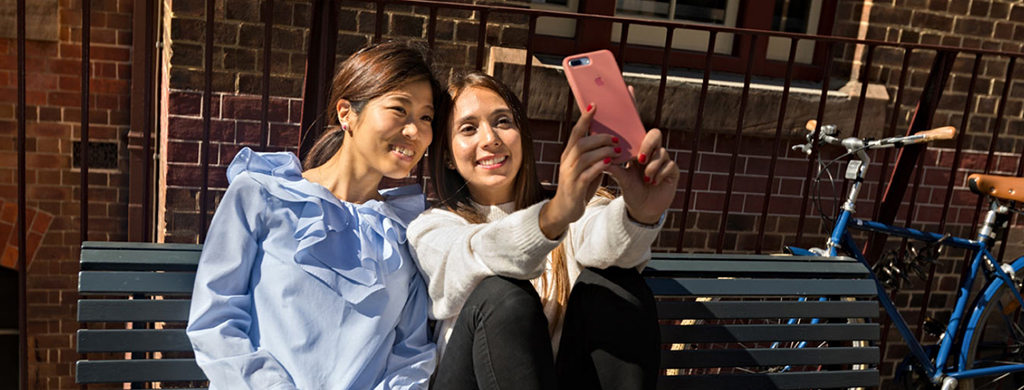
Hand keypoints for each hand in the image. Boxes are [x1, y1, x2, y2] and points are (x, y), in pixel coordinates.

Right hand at [539, 104, 619, 238]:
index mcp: (569, 153)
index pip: (576, 132)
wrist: (565, 209)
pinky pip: (587, 172)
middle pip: (581, 142)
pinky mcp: (574, 186)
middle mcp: (566, 161)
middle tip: (616, 139)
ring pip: (584, 156)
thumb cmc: (579, 186)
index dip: (584, 118)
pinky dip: (599, 166)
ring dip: (603, 151)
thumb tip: (610, 141)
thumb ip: (594, 155)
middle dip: (600, 138)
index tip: (594, 105)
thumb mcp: (585, 167)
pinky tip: (610, 164)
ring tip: (617, 152)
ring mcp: (569, 174)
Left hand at [606, 128, 678, 224]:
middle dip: (648, 145)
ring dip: (652, 166)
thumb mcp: (621, 179)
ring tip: (646, 179)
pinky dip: (660, 174)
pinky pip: (670, 165)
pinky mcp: (673, 172)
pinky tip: (654, 183)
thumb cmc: (631, 192)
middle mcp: (652, 154)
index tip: (629, 149)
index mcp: (639, 152)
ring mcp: (664, 162)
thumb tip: (602, 158)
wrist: (643, 210)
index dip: (637, 136)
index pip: (641, 134)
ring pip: (662, 152)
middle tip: (641, 159)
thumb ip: (614, 168)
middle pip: (656, 134)